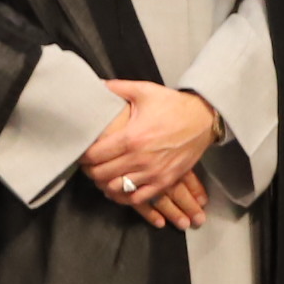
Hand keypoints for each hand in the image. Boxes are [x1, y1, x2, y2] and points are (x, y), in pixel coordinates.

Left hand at [82, 78, 221, 224]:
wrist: (202, 119)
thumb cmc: (172, 105)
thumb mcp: (144, 91)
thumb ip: (116, 88)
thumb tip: (96, 84)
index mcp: (131, 138)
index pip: (95, 156)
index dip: (83, 156)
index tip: (81, 153)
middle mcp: (140, 159)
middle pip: (101, 175)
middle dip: (90, 171)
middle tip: (89, 165)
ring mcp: (153, 173)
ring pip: (116, 189)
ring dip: (105, 184)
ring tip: (102, 176)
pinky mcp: (164, 182)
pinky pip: (137, 199)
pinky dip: (124, 196)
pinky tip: (120, 188)